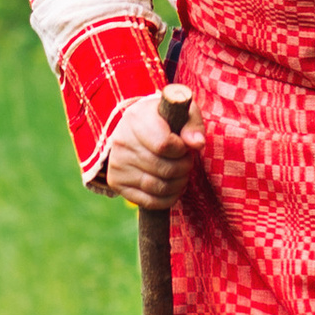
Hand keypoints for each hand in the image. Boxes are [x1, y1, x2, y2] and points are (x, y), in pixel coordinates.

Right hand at [103, 88, 203, 212]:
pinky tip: (174, 187)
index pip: (164, 145)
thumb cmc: (163, 119)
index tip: (184, 146)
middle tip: (187, 161)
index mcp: (136, 118)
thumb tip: (198, 144)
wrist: (134, 128)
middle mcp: (121, 141)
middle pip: (164, 168)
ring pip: (158, 187)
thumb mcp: (180, 112)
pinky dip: (168, 199)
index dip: (182, 150)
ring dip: (179, 184)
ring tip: (182, 173)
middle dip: (184, 168)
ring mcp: (117, 163)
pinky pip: (148, 201)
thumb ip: (192, 125)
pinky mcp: (116, 182)